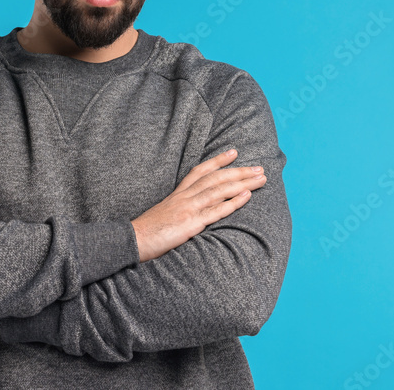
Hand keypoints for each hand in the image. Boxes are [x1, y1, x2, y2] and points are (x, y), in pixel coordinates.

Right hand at [131, 148, 265, 262]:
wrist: (132, 240)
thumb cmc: (146, 232)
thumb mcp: (163, 215)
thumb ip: (178, 210)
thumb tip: (191, 213)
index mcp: (177, 194)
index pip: (200, 171)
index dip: (218, 160)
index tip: (234, 152)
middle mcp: (184, 197)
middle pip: (216, 178)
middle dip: (239, 171)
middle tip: (259, 167)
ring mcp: (188, 208)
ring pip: (219, 190)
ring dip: (243, 182)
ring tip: (261, 178)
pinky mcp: (191, 223)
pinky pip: (216, 210)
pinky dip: (233, 202)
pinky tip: (247, 195)